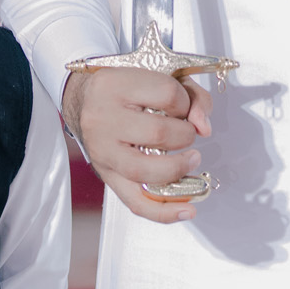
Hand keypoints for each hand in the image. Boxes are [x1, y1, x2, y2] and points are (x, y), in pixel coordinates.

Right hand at [62, 66, 212, 223]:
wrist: (85, 100)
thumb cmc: (126, 90)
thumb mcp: (158, 77)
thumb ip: (192, 96)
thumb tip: (204, 127)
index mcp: (114, 84)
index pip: (167, 93)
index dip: (186, 102)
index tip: (182, 106)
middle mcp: (102, 118)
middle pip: (158, 132)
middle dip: (185, 135)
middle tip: (186, 132)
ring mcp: (102, 150)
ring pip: (145, 170)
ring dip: (178, 168)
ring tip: (190, 160)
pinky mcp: (106, 175)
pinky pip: (135, 202)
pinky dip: (164, 211)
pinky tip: (186, 210)